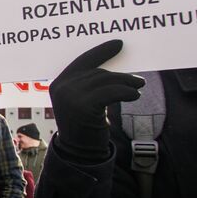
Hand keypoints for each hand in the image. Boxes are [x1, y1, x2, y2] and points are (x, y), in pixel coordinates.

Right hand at [49, 40, 143, 162]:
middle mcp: (61, 88)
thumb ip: (90, 85)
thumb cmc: (86, 127)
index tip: (119, 43)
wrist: (80, 154)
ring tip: (138, 88)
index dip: (101, 51)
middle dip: (120, 75)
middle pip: (98, 72)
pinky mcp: (84, 106)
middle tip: (138, 81)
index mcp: (58, 84)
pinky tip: (135, 95)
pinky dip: (126, 92)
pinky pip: (111, 91)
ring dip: (126, 83)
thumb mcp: (83, 102)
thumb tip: (115, 70)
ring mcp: (70, 97)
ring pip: (106, 80)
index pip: (82, 61)